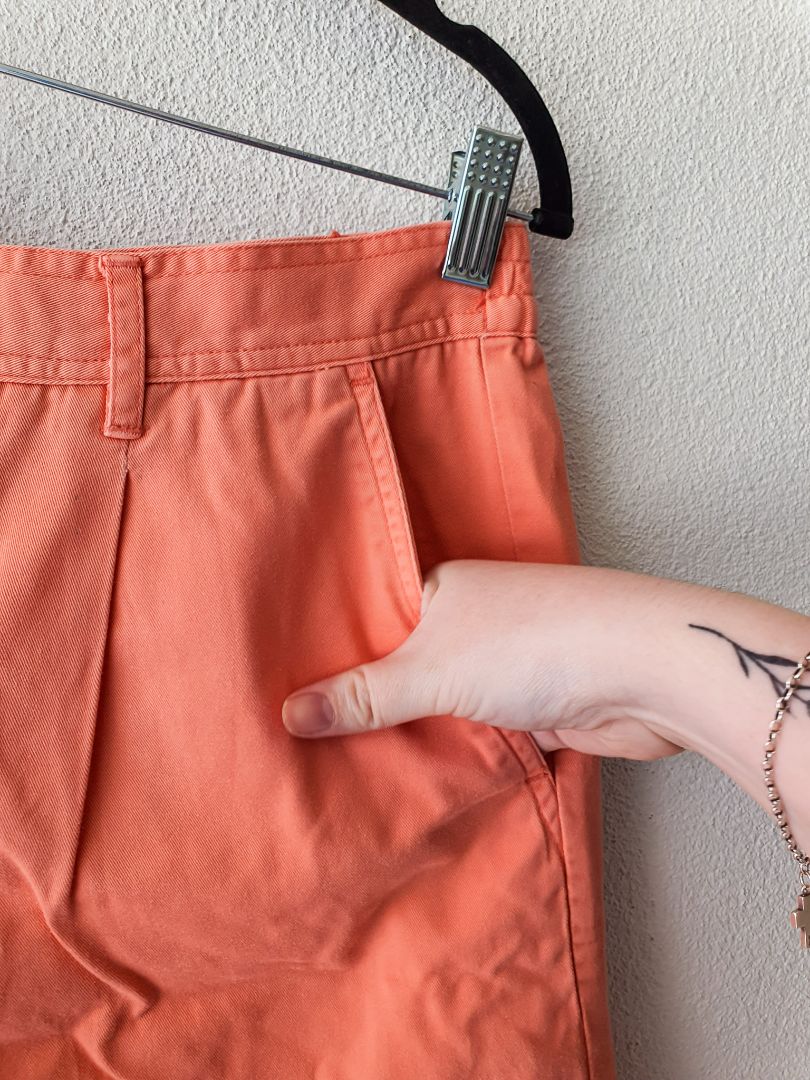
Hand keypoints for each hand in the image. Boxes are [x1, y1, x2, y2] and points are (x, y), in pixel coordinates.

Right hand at [281, 559, 684, 761]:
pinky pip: (473, 736)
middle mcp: (470, 622)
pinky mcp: (532, 711)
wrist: (646, 673)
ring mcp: (503, 667)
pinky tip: (406, 783)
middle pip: (402, 669)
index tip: (277, 689)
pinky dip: (450, 756)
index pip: (369, 618)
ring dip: (410, 736)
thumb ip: (363, 695)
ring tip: (335, 771)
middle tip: (295, 743)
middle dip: (365, 704)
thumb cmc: (538, 643)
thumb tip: (289, 713)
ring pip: (438, 707)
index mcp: (441, 589)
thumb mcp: (432, 668)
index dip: (328, 655)